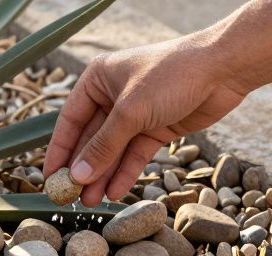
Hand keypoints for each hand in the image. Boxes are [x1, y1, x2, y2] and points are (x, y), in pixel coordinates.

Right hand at [42, 32, 251, 205]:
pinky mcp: (157, 126)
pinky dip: (126, 171)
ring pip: (113, 149)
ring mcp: (136, 112)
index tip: (49, 175)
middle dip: (83, 166)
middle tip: (71, 195)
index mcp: (97, 79)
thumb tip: (78, 175)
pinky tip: (115, 190)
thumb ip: (103, 146)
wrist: (222, 70)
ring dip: (103, 173)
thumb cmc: (169, 75)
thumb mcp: (131, 111)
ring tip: (91, 200)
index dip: (59, 149)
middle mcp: (113, 95)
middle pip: (91, 137)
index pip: (70, 119)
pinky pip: (135, 153)